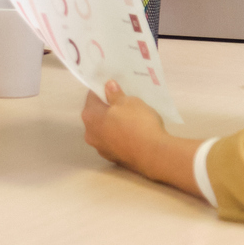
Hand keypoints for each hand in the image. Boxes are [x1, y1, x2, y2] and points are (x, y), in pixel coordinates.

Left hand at [81, 80, 201, 196]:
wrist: (153, 155)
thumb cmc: (138, 123)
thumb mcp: (130, 102)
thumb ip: (116, 94)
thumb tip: (108, 86)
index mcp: (90, 116)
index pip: (92, 96)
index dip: (103, 89)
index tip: (113, 87)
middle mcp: (90, 133)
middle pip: (97, 114)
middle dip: (108, 107)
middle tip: (124, 102)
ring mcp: (101, 148)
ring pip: (105, 129)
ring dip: (113, 123)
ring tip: (131, 117)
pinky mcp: (113, 158)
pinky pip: (114, 141)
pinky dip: (120, 136)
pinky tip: (133, 133)